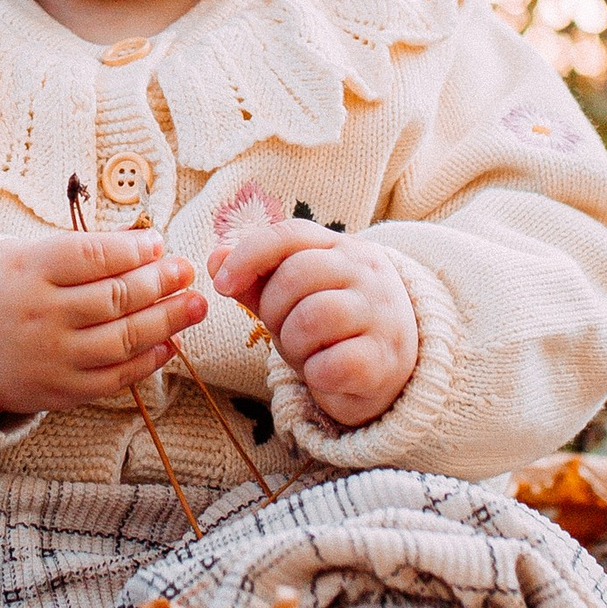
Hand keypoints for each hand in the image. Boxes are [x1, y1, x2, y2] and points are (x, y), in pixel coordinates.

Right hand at [0, 228, 206, 419]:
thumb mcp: (26, 253)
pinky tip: (169, 343)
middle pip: (114, 298)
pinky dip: (147, 361)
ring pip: (122, 339)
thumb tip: (142, 238)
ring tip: (194, 305)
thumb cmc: (1, 289)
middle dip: (159, 282)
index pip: (91, 256)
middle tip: (186, 270)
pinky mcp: (61, 391)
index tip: (158, 243)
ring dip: (167, 321)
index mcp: (28, 271)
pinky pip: (114, 378)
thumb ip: (81, 248)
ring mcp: (51, 357)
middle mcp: (40, 316)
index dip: (132, 249)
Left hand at [208, 218, 417, 427]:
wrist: (391, 374)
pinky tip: (324, 373)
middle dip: (273, 310)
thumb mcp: (293, 299)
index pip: (291, 234)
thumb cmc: (332, 330)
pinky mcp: (384, 359)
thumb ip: (256, 278)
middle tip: (281, 330)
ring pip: (313, 317)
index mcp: (343, 249)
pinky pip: (331, 363)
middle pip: (297, 276)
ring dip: (293, 343)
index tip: (222, 286)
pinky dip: (315, 374)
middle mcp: (368, 273)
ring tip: (305, 352)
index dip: (249, 254)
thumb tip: (215, 258)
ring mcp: (382, 314)